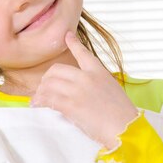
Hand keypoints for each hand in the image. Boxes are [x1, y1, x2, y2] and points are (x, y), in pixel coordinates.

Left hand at [30, 31, 138, 148]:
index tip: (66, 35)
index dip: (73, 43)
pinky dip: (40, 101)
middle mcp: (87, 77)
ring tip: (38, 99)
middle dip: (47, 79)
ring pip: (49, 84)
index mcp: (99, 72)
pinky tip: (37, 104)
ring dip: (41, 92)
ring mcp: (78, 90)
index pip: (83, 53)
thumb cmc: (121, 114)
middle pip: (56, 70)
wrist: (125, 127)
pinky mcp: (71, 105)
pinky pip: (49, 98)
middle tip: (44, 88)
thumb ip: (96, 84)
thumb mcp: (112, 90)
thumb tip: (79, 90)